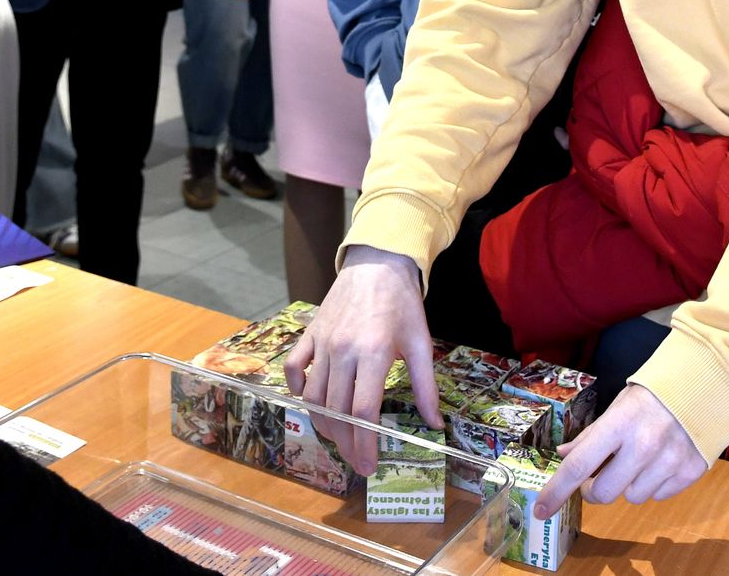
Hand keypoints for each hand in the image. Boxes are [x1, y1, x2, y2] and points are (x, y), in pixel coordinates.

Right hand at [283, 246, 438, 474]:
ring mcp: (322, 343)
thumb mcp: (420, 343)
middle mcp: (342, 350)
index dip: (364, 444)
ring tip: (340, 440)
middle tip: (357, 462)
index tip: (369, 466)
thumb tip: (434, 425)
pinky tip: (313, 402)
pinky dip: (298, 390)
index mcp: (372, 353)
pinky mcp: (309, 334)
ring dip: (324, 425)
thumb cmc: (401, 303)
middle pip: (336, 411)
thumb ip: (426, 386)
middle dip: (346, 444)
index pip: (362, 412)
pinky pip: (294, 368)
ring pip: (313, 396)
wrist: (376, 262)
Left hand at [534, 383, 704, 518]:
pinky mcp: (691, 472)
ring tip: (638, 460)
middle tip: (596, 477)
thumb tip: (565, 456)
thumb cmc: (653, 396)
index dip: (556, 491)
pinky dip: (654, 485)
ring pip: (632, 497)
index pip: (579, 465)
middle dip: (594, 490)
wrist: (705, 388)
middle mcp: (644, 445)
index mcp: (619, 423)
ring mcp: (670, 461)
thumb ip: (592, 435)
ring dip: (628, 485)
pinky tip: (660, 462)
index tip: (542, 509)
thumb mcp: (618, 406)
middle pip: (603, 493)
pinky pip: (659, 496)